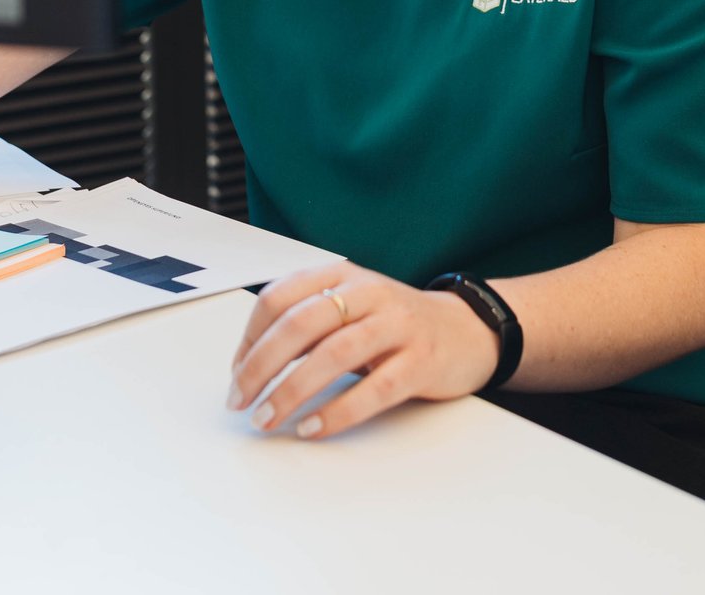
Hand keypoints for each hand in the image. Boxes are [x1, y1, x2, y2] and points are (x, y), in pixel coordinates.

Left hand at [227, 261, 498, 440]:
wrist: (469, 330)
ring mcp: (398, 325)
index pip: (280, 296)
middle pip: (301, 323)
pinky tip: (312, 428)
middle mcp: (368, 293)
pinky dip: (338, 411)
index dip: (250, 337)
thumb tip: (250, 364)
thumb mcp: (350, 308)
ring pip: (334, 354)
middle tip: (240, 401)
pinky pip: (374, 389)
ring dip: (292, 391)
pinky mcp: (421, 361)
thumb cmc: (395, 325)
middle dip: (261, 366)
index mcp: (342, 276)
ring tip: (268, 419)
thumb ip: (308, 324)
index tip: (236, 373)